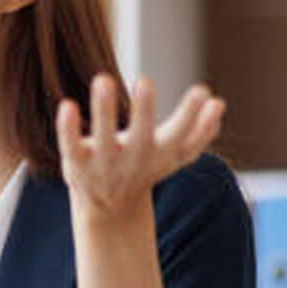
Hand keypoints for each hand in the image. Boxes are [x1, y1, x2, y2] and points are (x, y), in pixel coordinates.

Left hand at [55, 74, 224, 222]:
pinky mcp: (76, 162)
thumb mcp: (175, 155)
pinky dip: (68, 128)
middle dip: (144, 110)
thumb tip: (219, 102)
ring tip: (103, 79)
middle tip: (145, 81)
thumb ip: (199, 132)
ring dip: (104, 109)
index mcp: (161, 153)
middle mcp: (134, 159)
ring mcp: (104, 162)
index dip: (191, 115)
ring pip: (104, 138)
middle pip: (141, 136)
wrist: (110, 207)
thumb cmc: (145, 168)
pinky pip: (71, 145)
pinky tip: (67, 105)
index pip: (180, 136)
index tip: (202, 90)